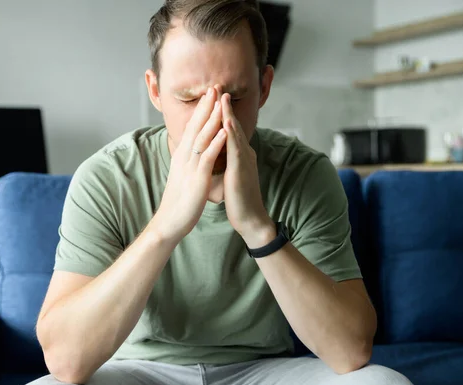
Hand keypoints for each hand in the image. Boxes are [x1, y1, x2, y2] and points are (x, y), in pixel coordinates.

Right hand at [150, 87, 226, 242]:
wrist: (170, 222)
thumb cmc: (179, 201)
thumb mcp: (183, 176)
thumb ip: (188, 162)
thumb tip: (192, 152)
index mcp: (182, 156)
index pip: (192, 128)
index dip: (201, 110)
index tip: (210, 94)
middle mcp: (184, 157)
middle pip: (195, 126)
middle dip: (206, 106)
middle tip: (215, 86)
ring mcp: (189, 167)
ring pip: (201, 137)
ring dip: (211, 118)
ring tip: (220, 101)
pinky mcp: (197, 179)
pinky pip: (207, 158)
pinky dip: (215, 143)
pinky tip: (224, 131)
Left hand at [221, 94, 275, 247]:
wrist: (250, 218)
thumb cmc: (238, 199)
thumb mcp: (229, 175)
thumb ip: (225, 161)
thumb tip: (215, 152)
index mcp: (239, 154)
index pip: (228, 129)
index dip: (221, 113)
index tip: (212, 98)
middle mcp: (244, 153)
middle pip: (232, 125)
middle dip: (224, 106)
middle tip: (217, 87)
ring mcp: (244, 160)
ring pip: (235, 132)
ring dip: (227, 114)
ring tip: (221, 97)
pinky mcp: (241, 169)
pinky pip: (235, 148)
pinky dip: (230, 133)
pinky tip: (225, 121)